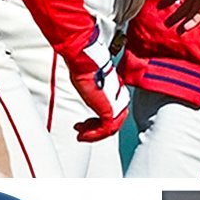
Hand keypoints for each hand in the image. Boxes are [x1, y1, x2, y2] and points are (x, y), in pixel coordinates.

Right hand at [62, 23, 130, 140]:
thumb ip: (92, 85)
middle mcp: (118, 97)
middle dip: (95, 128)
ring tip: (82, 135)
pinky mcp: (110, 110)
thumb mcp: (89, 79)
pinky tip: (83, 135)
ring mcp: (115, 105)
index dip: (99, 119)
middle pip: (113, 121)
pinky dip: (94, 135)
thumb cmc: (85, 66)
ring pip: (110, 128)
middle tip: (82, 131)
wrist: (85, 64)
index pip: (114, 110)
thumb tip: (85, 81)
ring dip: (93, 133)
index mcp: (115, 89)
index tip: (86, 123)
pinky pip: (106, 129)